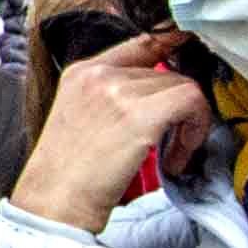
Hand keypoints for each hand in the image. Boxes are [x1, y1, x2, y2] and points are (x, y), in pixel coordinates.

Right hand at [14, 32, 214, 226]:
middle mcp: (99, 73)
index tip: (190, 57)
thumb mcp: (81, 120)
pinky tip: (175, 159)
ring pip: (183, 86)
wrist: (52, 205)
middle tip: (170, 147)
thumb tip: (157, 99)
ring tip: (170, 157)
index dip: (173, 46)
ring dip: (188, 124)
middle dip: (177, 108)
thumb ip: (112, 99)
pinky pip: (191, 102)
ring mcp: (118, 90)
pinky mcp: (139, 115)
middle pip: (166, 72)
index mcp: (82, 71)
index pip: (141, 42)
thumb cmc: (66, 176)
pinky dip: (194, 130)